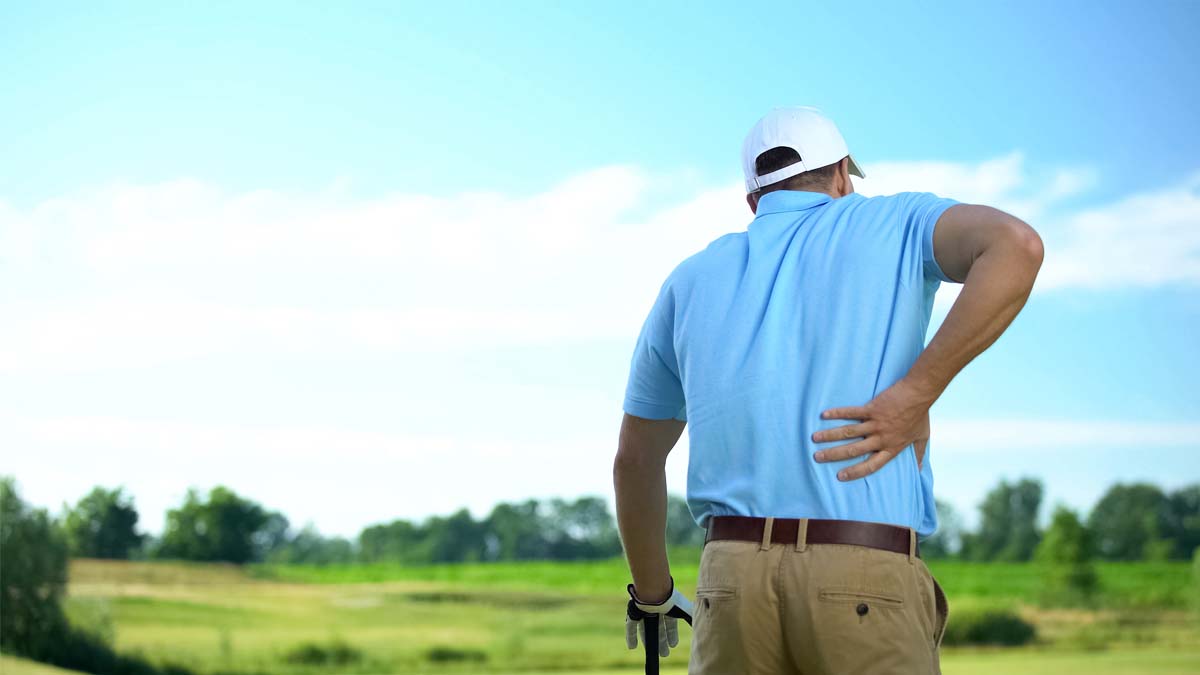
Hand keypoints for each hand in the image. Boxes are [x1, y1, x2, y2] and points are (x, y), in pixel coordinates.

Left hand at [625, 577, 693, 657]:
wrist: (655, 590)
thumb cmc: (672, 601)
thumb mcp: (686, 612)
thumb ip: (692, 620)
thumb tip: (701, 630)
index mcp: (669, 608)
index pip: (670, 624)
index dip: (672, 635)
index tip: (673, 645)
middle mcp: (657, 610)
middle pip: (659, 628)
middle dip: (662, 641)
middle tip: (664, 654)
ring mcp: (645, 611)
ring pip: (646, 628)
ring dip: (648, 641)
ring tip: (652, 653)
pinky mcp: (634, 612)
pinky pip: (632, 626)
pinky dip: (631, 636)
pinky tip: (632, 647)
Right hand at [812, 377, 933, 480]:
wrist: (919, 394)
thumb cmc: (920, 415)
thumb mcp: (922, 437)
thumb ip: (919, 453)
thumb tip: (921, 469)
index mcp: (892, 448)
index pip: (871, 465)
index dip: (855, 472)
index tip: (840, 476)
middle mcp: (881, 438)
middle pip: (854, 450)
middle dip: (834, 455)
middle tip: (817, 457)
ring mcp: (875, 424)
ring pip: (849, 432)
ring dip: (830, 436)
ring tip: (815, 438)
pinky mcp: (872, 409)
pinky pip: (851, 413)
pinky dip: (837, 413)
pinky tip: (824, 415)